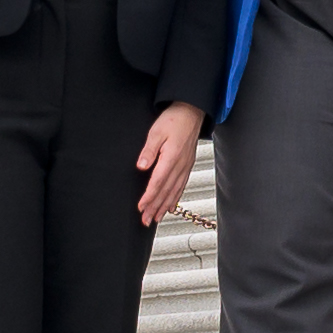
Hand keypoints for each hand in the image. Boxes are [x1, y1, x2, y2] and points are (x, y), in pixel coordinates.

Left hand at [135, 106, 202, 225]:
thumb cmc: (174, 119)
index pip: (158, 181)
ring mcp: (185, 166)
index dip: (149, 196)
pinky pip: (181, 185)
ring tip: (156, 218)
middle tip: (146, 220)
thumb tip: (141, 166)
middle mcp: (180, 164)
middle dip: (155, 207)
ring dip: (164, 206)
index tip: (141, 207)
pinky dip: (175, 198)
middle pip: (166, 191)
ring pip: (174, 191)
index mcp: (171, 157)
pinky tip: (171, 205)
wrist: (191, 112)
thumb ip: (149, 150)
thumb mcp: (156, 132)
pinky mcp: (188, 165)